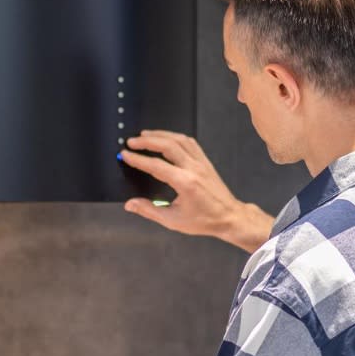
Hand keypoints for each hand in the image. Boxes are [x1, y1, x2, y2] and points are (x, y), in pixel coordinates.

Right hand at [119, 130, 274, 252]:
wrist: (229, 217)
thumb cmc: (204, 220)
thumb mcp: (173, 220)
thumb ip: (149, 210)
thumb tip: (130, 204)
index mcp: (185, 183)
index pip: (156, 165)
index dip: (138, 159)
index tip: (125, 154)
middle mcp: (194, 168)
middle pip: (168, 145)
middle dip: (147, 141)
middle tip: (131, 141)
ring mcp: (201, 163)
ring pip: (179, 140)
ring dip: (160, 134)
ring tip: (145, 135)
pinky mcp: (205, 161)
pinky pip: (190, 142)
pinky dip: (175, 137)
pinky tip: (166, 138)